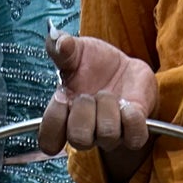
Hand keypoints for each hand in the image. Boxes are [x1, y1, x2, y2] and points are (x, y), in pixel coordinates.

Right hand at [38, 30, 158, 182]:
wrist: (126, 69)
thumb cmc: (96, 65)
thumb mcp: (76, 51)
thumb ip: (61, 47)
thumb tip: (59, 41)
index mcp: (66, 118)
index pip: (49, 142)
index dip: (54, 123)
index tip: (62, 97)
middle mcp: (87, 133)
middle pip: (79, 140)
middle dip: (85, 111)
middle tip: (89, 95)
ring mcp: (111, 136)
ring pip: (107, 134)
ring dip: (109, 106)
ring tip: (109, 94)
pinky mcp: (134, 133)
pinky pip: (133, 136)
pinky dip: (131, 117)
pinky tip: (129, 104)